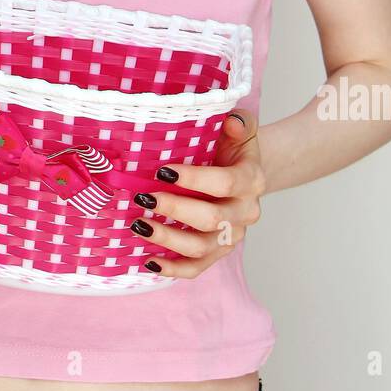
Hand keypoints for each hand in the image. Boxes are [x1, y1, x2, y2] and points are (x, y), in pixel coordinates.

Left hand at [132, 109, 265, 278]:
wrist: (243, 173)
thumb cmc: (232, 149)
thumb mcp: (240, 130)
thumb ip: (239, 123)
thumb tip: (232, 122)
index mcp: (251, 180)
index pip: (225, 183)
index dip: (194, 179)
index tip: (163, 170)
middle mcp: (246, 212)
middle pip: (212, 219)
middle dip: (175, 209)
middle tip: (144, 198)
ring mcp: (233, 236)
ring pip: (201, 247)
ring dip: (168, 238)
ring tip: (138, 225)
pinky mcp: (219, 252)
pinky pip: (197, 268)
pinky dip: (173, 269)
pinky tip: (149, 261)